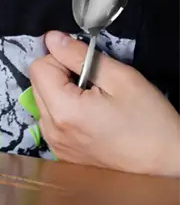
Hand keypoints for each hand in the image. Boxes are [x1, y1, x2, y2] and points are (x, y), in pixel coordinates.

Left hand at [29, 30, 179, 176]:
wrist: (169, 166)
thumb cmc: (151, 123)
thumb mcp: (121, 79)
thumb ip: (79, 55)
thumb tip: (52, 38)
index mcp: (63, 112)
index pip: (39, 67)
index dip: (61, 58)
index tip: (84, 66)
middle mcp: (53, 131)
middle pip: (38, 84)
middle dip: (60, 75)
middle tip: (93, 83)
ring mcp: (58, 146)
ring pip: (43, 101)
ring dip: (61, 93)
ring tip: (94, 100)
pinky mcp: (64, 154)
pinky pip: (52, 121)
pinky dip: (65, 111)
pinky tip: (90, 116)